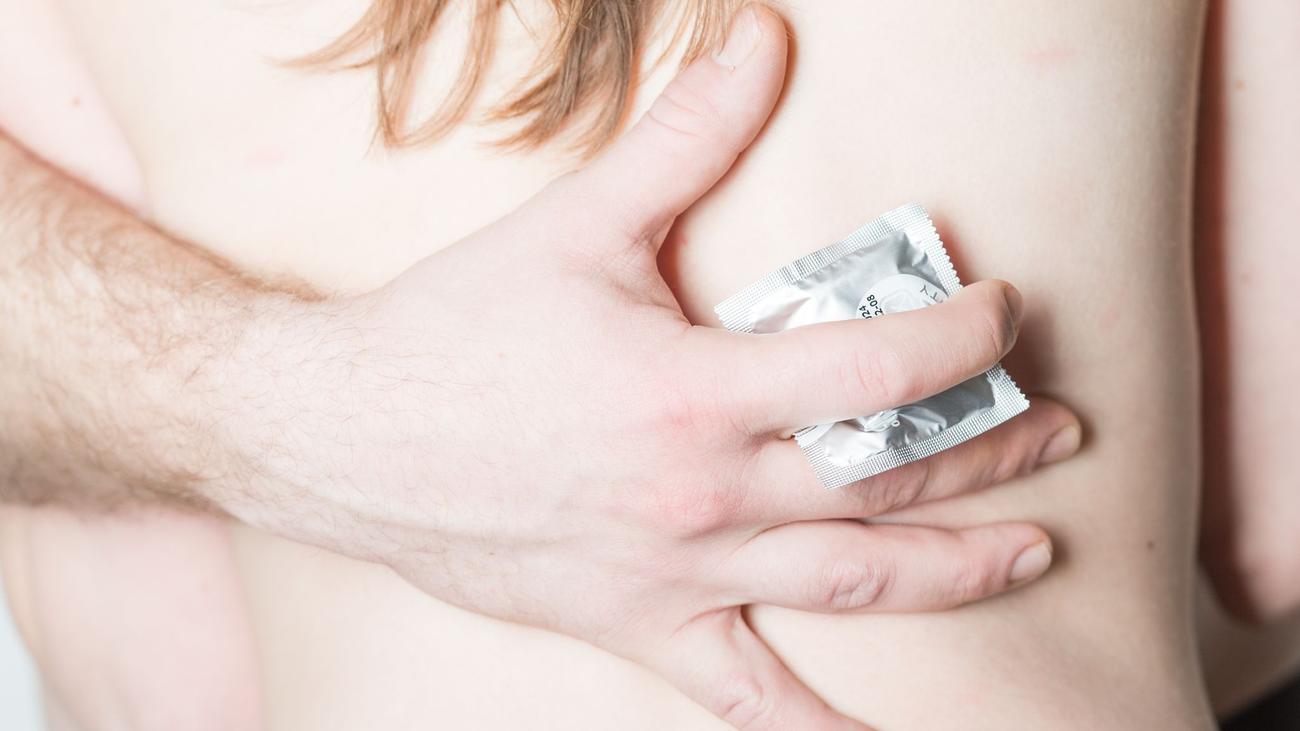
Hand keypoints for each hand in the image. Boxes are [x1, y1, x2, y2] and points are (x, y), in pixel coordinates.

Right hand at [229, 6, 1081, 728]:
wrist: (344, 434)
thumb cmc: (459, 332)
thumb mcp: (580, 224)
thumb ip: (686, 137)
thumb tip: (763, 44)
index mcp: (697, 391)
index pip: (880, 371)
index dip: (966, 341)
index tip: (1002, 317)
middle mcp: (702, 494)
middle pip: (889, 482)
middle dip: (991, 453)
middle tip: (1057, 430)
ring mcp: (676, 574)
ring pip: (850, 584)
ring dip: (955, 568)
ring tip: (1028, 552)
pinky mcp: (638, 625)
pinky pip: (745, 697)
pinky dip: (818, 725)